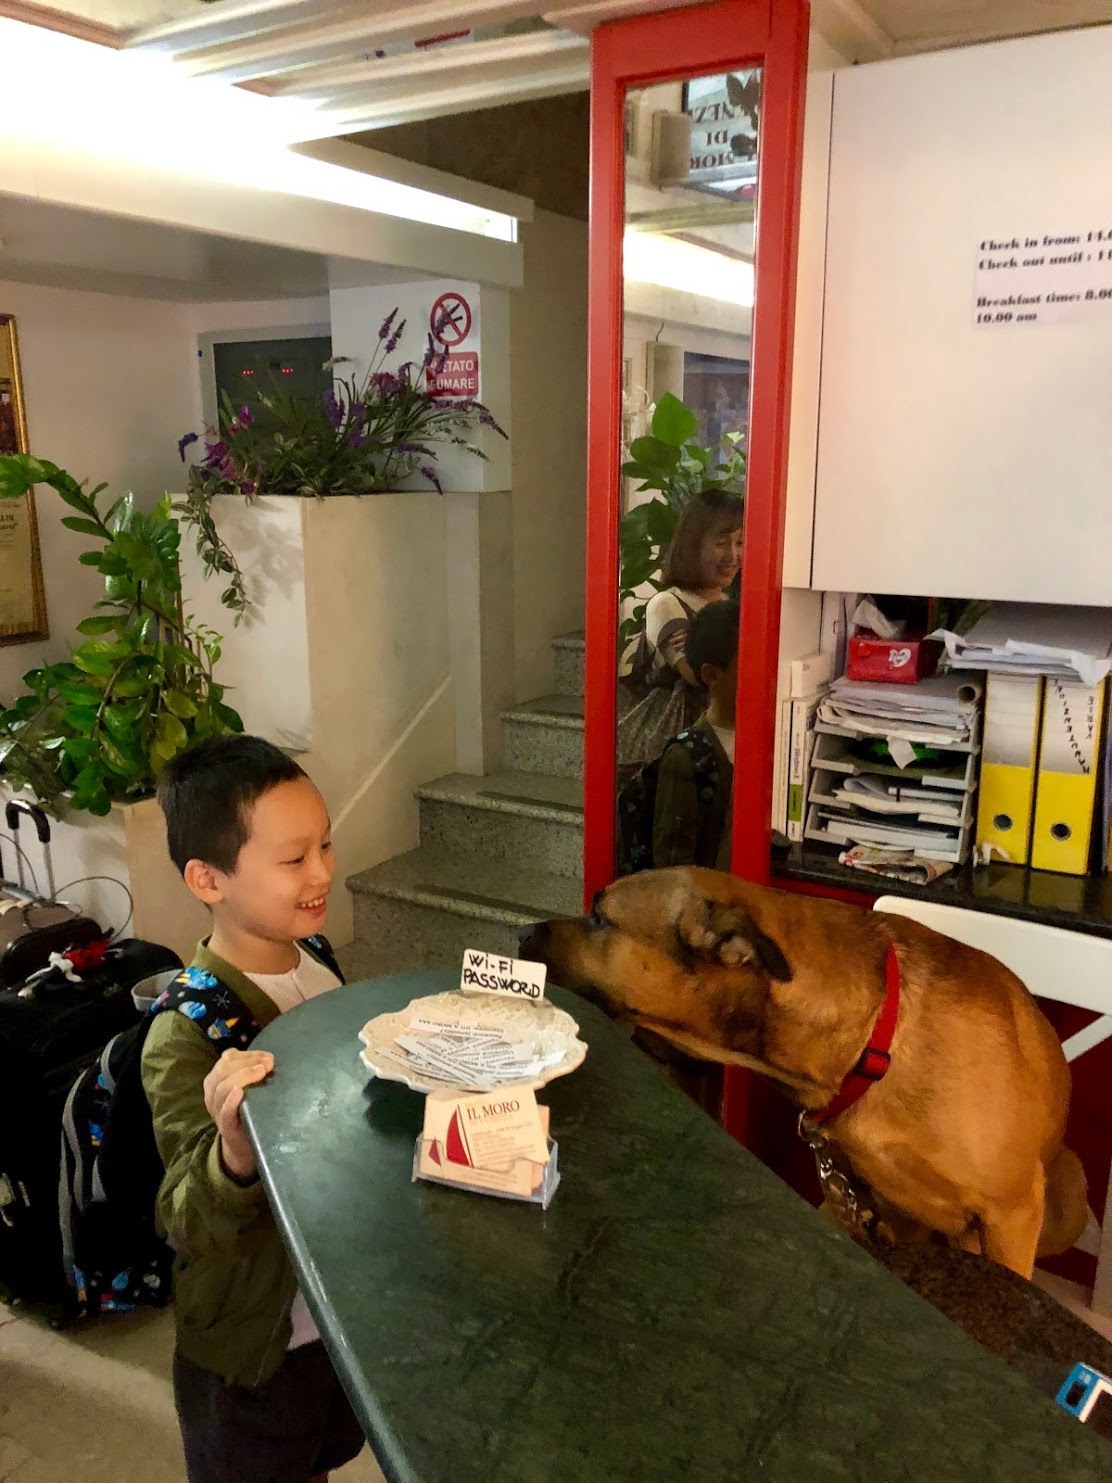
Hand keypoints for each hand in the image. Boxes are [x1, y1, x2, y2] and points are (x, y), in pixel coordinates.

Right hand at [203, 1048, 274, 1181]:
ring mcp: (216, 1109)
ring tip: (261, 1072)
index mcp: (217, 1079)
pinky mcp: (224, 1126)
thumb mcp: (246, 1087)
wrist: (243, 1144)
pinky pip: (224, 1111)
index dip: (249, 1054)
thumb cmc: (247, 1110)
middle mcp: (212, 1092)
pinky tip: (240, 1093)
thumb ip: (251, 1071)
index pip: (228, 1058)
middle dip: (248, 1063)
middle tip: (269, 1063)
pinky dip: (231, 1100)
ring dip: (243, 1076)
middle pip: (224, 1069)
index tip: (268, 1056)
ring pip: (222, 1087)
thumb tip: (269, 1058)